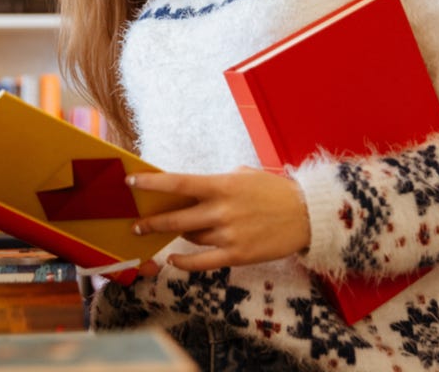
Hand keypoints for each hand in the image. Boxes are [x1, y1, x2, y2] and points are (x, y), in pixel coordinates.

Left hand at [128, 167, 310, 271]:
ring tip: (173, 231)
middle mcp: (222, 210)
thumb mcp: (244, 176)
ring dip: (179, 235)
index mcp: (222, 185)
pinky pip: (202, 262)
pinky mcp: (237, 254)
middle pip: (176, 218)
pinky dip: (185, 262)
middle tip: (136, 224)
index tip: (131, 183)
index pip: (178, 183)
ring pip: (190, 237)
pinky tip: (174, 260)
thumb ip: (216, 183)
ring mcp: (229, 234)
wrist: (307, 215)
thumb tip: (190, 190)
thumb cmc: (274, 192)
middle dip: (151, 222)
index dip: (152, 184)